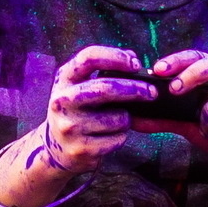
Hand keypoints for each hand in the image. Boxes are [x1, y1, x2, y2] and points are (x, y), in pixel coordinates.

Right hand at [37, 45, 152, 174]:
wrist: (55, 149)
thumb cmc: (77, 111)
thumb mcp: (79, 87)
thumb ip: (103, 71)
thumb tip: (133, 58)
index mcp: (64, 79)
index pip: (89, 57)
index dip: (116, 57)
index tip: (135, 63)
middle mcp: (63, 101)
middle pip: (107, 88)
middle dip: (135, 89)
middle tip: (152, 92)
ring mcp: (71, 126)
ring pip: (118, 118)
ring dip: (126, 119)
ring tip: (116, 120)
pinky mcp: (81, 149)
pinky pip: (117, 139)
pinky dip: (121, 136)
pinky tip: (109, 137)